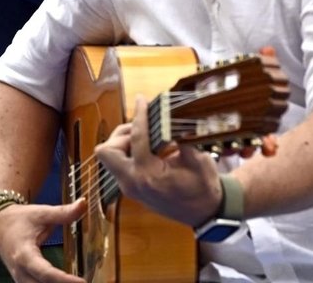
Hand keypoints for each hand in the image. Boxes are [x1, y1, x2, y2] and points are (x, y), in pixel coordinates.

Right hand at [0, 200, 86, 282]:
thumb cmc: (20, 219)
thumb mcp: (41, 213)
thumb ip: (63, 212)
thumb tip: (83, 203)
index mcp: (24, 254)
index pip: (46, 273)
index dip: (64, 280)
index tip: (83, 282)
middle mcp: (20, 271)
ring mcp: (20, 279)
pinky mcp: (23, 281)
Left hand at [94, 95, 222, 226]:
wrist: (205, 213)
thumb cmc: (203, 187)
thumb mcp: (197, 160)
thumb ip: (180, 138)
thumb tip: (167, 117)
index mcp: (148, 176)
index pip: (136, 139)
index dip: (139, 115)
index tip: (142, 99)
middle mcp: (131, 183)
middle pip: (106, 151)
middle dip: (121, 134)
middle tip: (143, 127)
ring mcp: (128, 186)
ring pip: (109, 157)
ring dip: (123, 141)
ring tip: (147, 135)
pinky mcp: (130, 186)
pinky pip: (118, 163)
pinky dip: (128, 151)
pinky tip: (147, 146)